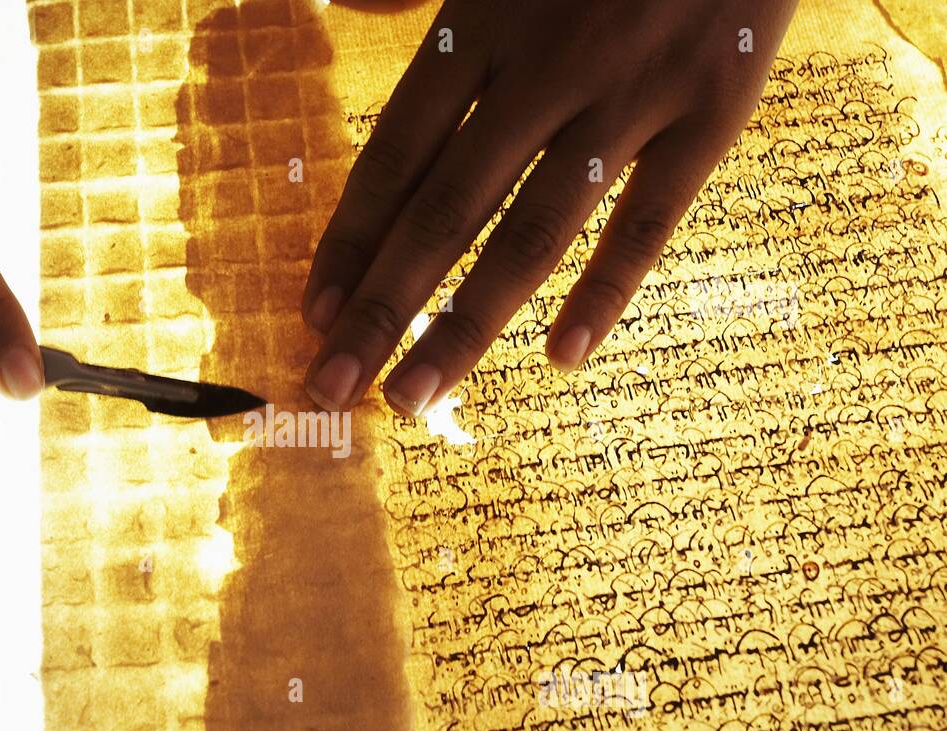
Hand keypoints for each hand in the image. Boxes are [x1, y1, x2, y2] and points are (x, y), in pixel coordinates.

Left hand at [303, 0, 797, 416]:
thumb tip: (348, 9)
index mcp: (482, 22)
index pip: (394, 157)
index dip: (349, 243)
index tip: (312, 315)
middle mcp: (544, 70)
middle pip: (442, 213)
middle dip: (380, 309)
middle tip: (331, 386)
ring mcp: (630, 96)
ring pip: (531, 234)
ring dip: (464, 325)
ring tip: (415, 397)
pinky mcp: (712, 112)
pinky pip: (651, 220)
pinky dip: (606, 291)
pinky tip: (562, 357)